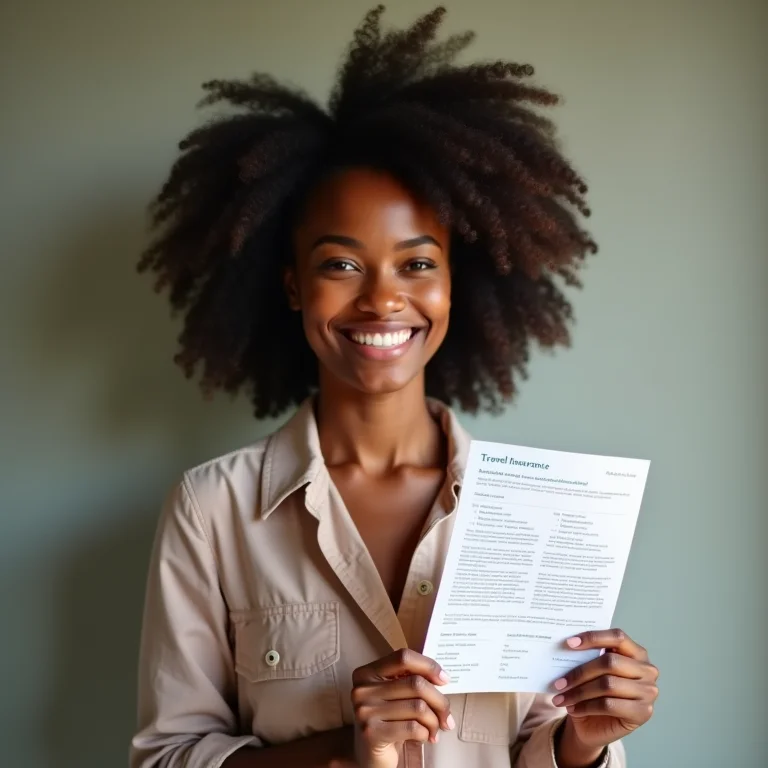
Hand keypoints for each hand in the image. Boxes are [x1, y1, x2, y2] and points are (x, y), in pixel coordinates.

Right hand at [351, 649, 454, 767]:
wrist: (368, 756)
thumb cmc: (388, 721)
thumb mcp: (393, 695)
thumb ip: (409, 681)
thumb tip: (441, 678)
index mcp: (367, 672)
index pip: (403, 657)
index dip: (428, 665)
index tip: (444, 679)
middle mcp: (362, 689)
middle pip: (416, 683)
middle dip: (439, 701)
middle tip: (447, 716)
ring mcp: (365, 710)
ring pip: (418, 707)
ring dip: (434, 721)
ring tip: (435, 729)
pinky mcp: (372, 732)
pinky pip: (413, 727)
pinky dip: (426, 733)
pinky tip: (425, 737)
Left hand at [552, 629, 658, 756]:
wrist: (598, 726)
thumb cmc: (594, 691)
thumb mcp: (592, 671)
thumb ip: (587, 656)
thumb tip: (565, 644)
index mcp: (637, 652)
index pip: (617, 637)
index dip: (593, 637)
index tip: (568, 643)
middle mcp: (647, 670)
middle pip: (610, 662)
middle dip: (580, 672)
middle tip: (558, 682)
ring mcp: (648, 692)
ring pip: (607, 684)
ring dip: (579, 692)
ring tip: (560, 697)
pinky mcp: (643, 713)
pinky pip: (608, 705)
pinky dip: (586, 706)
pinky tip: (572, 709)